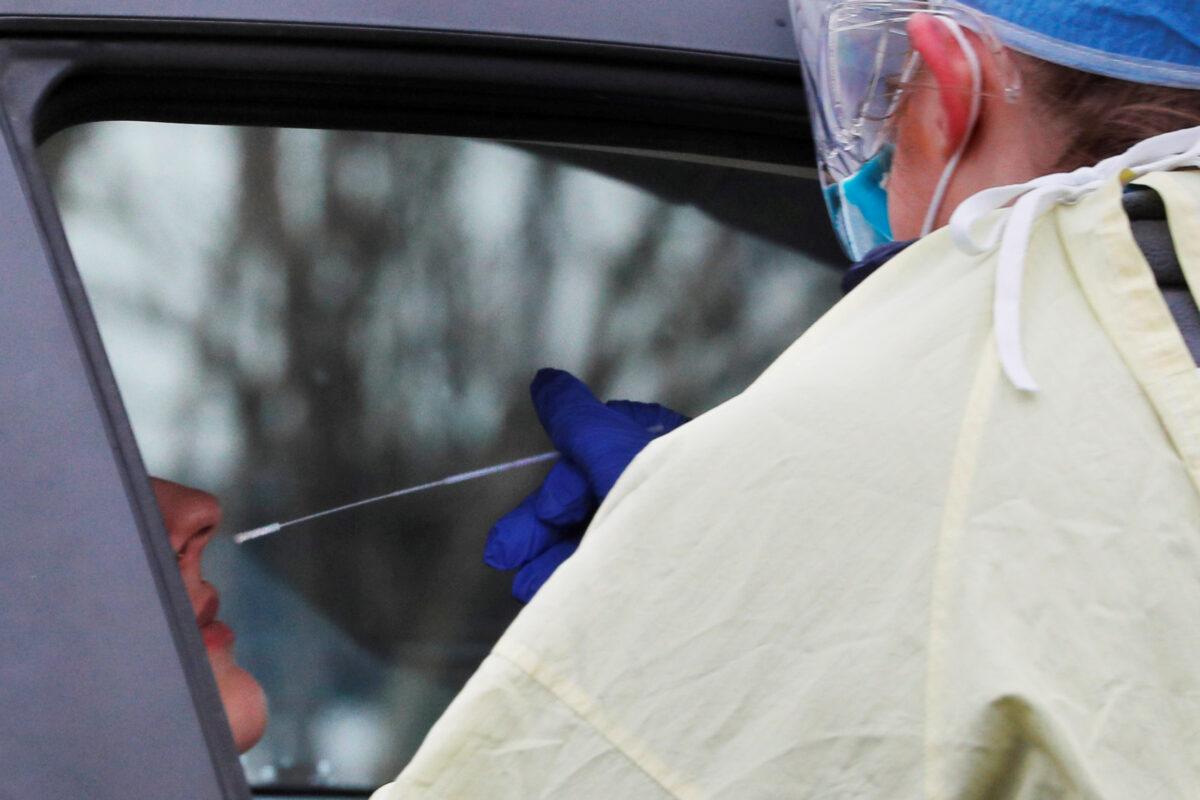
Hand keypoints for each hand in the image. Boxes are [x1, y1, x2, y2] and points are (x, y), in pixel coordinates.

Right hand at [485, 369, 688, 601]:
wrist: (741, 561)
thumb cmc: (682, 500)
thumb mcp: (619, 454)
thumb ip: (577, 421)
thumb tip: (546, 381)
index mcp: (656, 448)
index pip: (591, 459)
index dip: (562, 489)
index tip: (555, 510)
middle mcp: (659, 487)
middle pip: (585, 504)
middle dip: (539, 531)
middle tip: (503, 556)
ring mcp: (662, 533)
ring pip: (591, 542)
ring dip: (551, 561)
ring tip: (527, 587)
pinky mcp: (663, 574)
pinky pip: (610, 572)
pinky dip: (577, 581)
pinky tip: (552, 598)